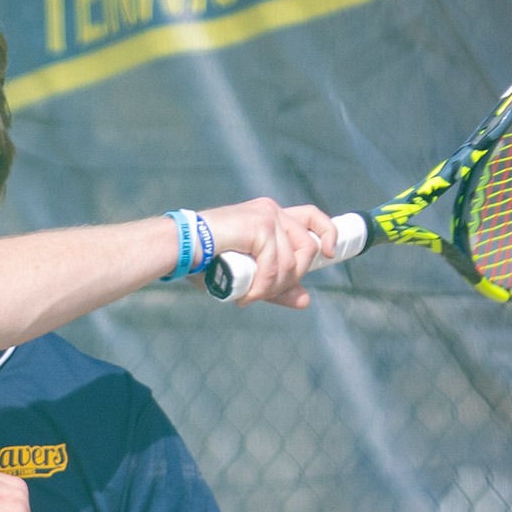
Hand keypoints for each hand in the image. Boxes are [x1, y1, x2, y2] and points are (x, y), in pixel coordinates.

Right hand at [196, 198, 337, 307]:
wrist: (181, 248)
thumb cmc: (207, 260)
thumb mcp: (250, 276)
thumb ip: (277, 286)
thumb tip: (306, 300)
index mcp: (270, 216)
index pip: (312, 216)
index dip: (328, 233)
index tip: (330, 255)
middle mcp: (272, 211)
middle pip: (308, 246)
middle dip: (293, 278)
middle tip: (265, 293)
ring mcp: (267, 216)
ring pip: (292, 262)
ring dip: (273, 288)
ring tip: (250, 296)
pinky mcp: (260, 225)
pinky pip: (276, 265)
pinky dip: (263, 287)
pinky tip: (247, 295)